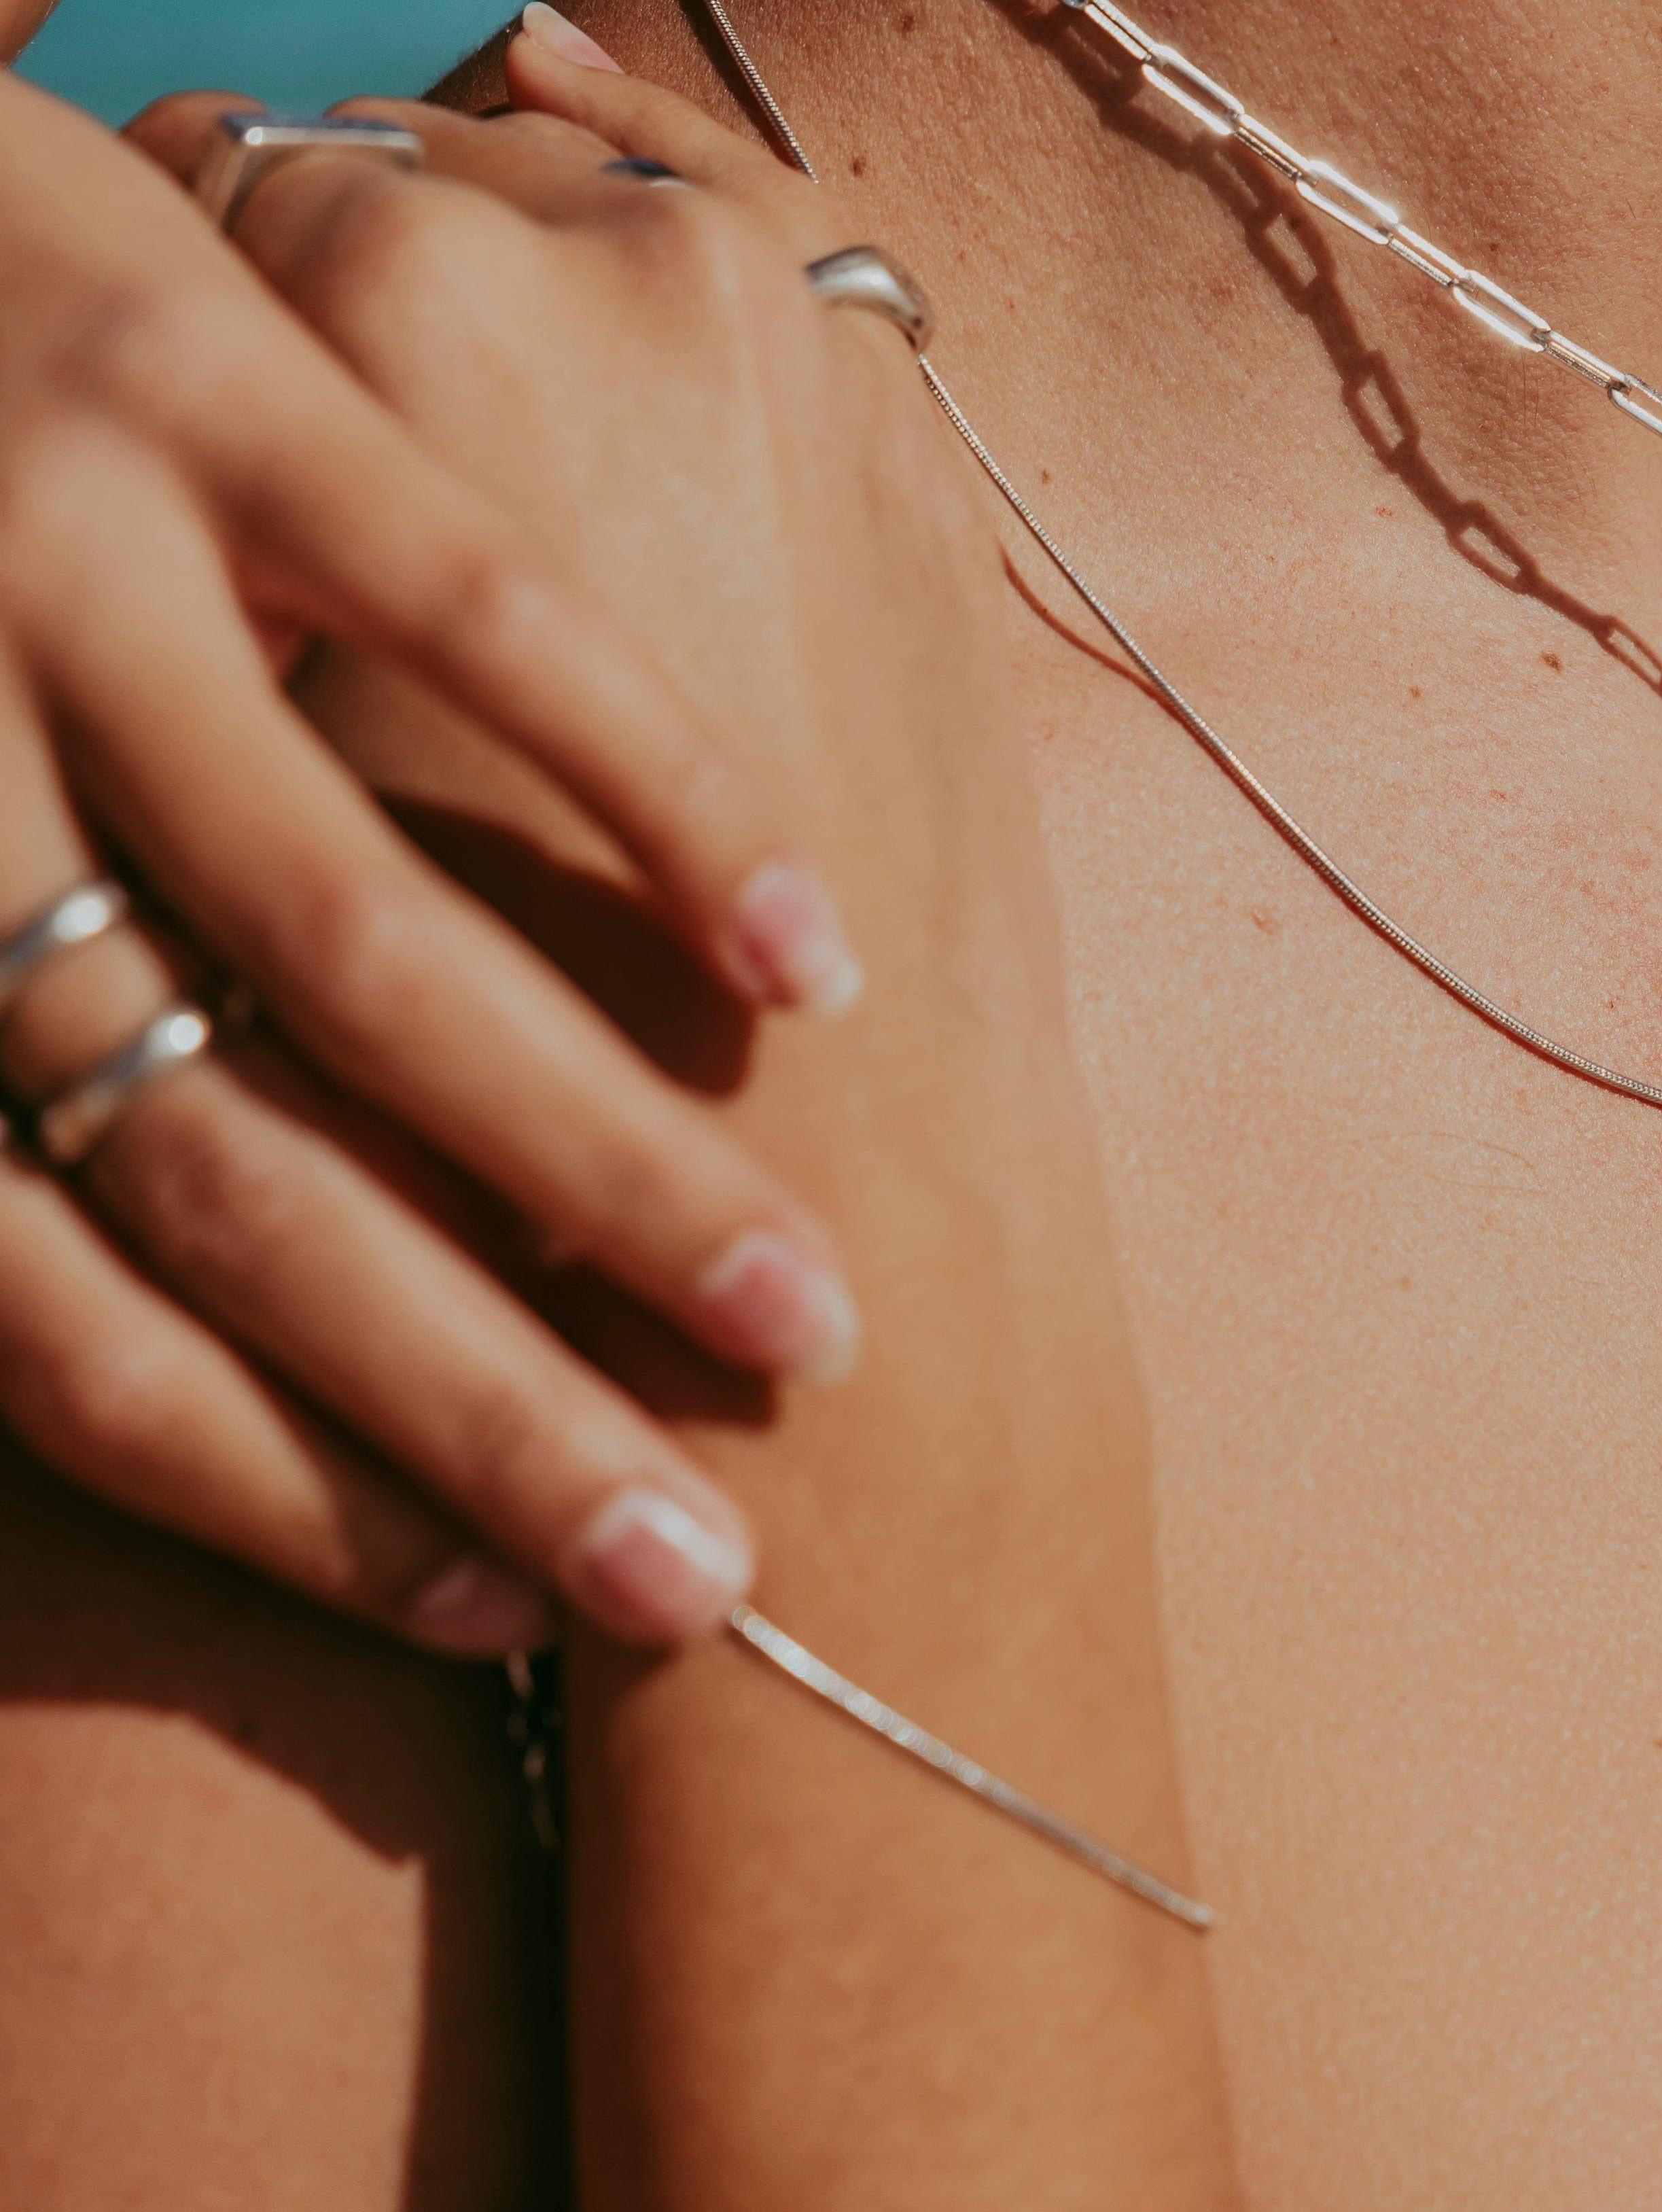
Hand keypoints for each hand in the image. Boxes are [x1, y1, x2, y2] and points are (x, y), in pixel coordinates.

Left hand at [0, 66, 867, 1652]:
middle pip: (233, 1179)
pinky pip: (474, 615)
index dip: (286, 1505)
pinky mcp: (207, 367)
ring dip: (607, 1158)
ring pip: (362, 937)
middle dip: (488, 1407)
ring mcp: (56, 559)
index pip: (50, 1327)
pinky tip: (817, 958)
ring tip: (814, 1318)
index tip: (507, 1625)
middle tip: (707, 1581)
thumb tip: (107, 1344)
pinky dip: (657, 797)